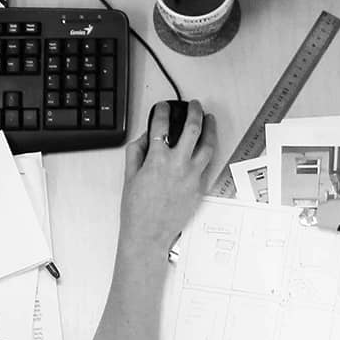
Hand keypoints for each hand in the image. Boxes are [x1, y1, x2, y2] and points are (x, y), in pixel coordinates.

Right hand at [118, 99, 218, 254]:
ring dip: (210, 128)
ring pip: (208, 145)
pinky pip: (208, 165)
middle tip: (194, 105)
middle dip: (194, 112)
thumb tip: (146, 137)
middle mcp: (177, 165)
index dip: (162, 111)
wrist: (148, 234)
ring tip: (210, 119)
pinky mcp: (200, 188)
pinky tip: (208, 145)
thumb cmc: (137, 210)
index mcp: (157, 159)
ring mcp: (192, 176)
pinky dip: (208, 152)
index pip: (161, 125)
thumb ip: (137, 151)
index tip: (163, 107)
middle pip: (192, 129)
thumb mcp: (129, 176)